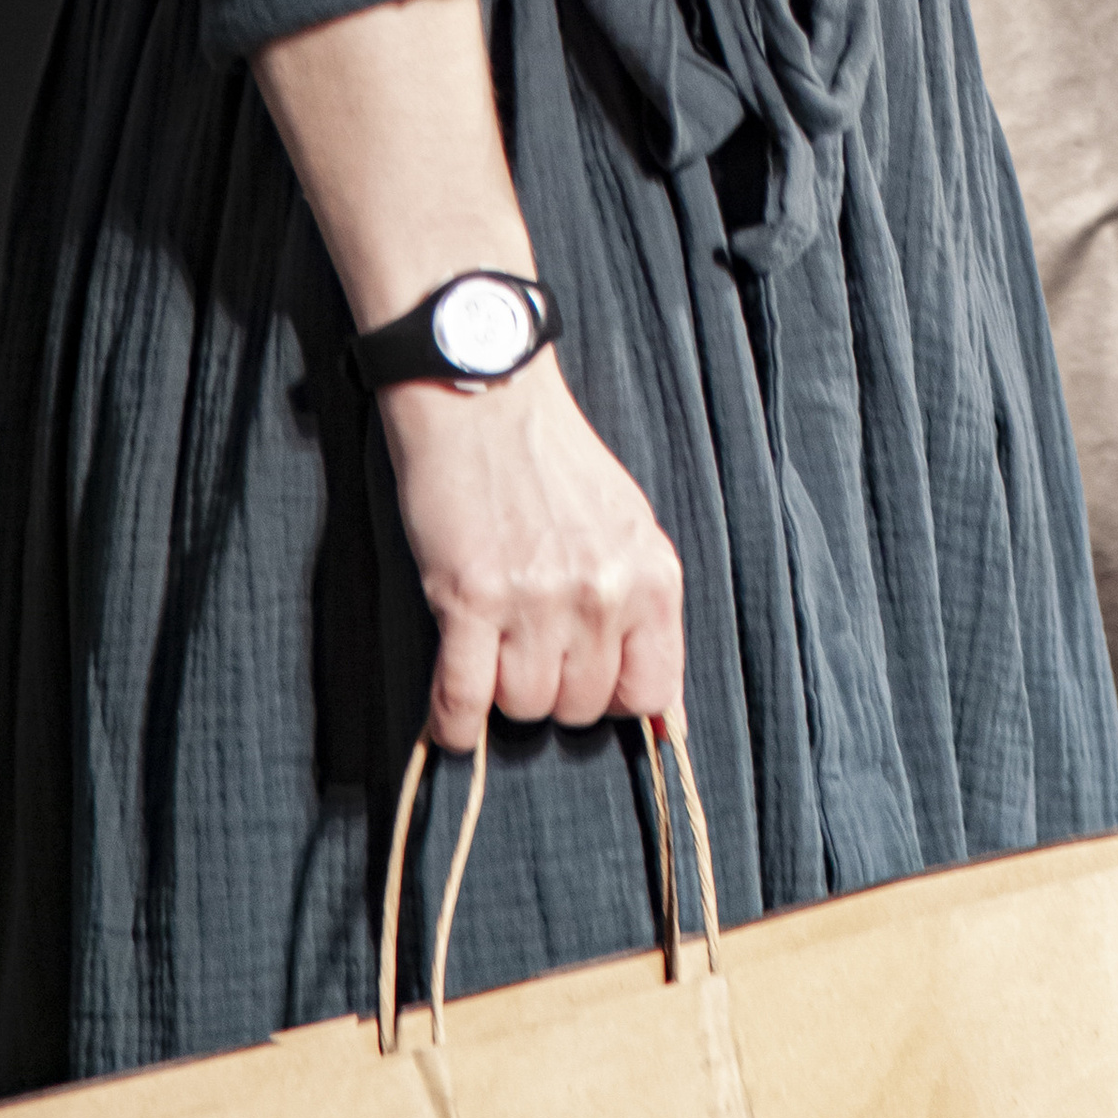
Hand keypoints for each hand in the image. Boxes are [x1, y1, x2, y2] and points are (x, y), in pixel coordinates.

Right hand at [380, 359, 685, 748]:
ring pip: (524, 707)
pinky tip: (450, 709)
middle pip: (581, 707)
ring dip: (501, 690)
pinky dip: (452, 719)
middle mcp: (603, 592)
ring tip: (492, 640)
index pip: (652, 692)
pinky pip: (462, 701)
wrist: (483, 398)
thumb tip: (666, 718)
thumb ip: (647, 614)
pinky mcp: (471, 598)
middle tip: (529, 640)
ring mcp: (537, 599)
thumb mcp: (628, 527)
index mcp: (652, 573)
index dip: (614, 697)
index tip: (587, 676)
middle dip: (553, 687)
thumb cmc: (551, 460)